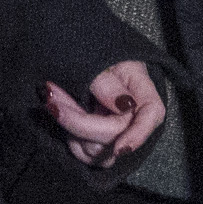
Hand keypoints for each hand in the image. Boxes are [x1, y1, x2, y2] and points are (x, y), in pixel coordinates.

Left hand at [43, 59, 165, 173]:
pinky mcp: (98, 139)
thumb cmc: (87, 47)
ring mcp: (115, 129)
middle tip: (50, 96)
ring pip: (100, 151)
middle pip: (116, 136)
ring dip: (71, 130)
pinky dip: (72, 141)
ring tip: (54, 101)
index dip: (138, 134)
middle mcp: (131, 113)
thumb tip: (124, 106)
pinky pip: (88, 155)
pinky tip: (61, 115)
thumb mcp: (97, 58)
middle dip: (79, 121)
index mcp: (140, 88)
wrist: (71, 49)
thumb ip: (108, 83)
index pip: (152, 114)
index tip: (119, 149)